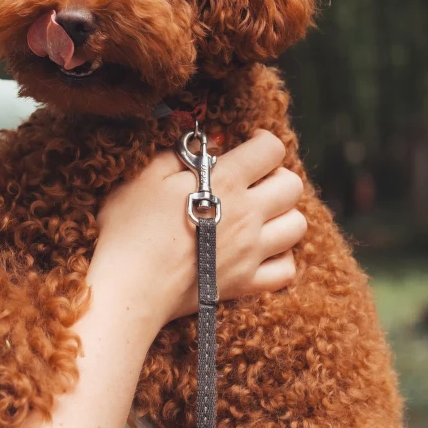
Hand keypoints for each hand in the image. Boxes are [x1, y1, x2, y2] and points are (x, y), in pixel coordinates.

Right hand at [92, 129, 306, 330]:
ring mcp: (251, 252)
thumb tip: (204, 143)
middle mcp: (248, 215)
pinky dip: (281, 258)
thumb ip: (178, 154)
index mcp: (226, 182)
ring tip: (259, 215)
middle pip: (292, 186)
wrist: (130, 286)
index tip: (247, 145)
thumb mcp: (145, 176)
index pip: (270, 149)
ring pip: (297, 226)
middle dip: (276, 176)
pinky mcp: (245, 283)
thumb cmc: (130, 228)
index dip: (262, 141)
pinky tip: (261, 250)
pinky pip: (286, 270)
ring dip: (283, 215)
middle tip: (253, 180)